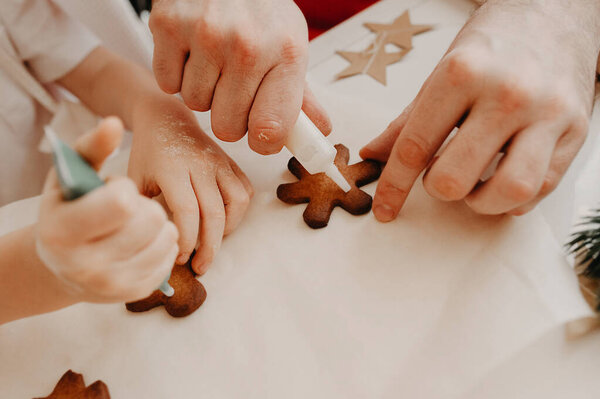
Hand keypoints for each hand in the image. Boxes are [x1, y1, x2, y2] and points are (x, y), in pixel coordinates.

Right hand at [36, 118, 178, 302]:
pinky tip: (144, 240)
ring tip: (137, 223)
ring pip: (168, 238)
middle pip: (153, 220)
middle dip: (147, 205)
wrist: (64, 264)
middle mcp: (87, 266)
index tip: (114, 189)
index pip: (123, 202)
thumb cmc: (70, 209)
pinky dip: (164, 243)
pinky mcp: (136, 293)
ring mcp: (114, 285)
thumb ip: (93, 147)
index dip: (124, 189)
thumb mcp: (72, 176)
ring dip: (160, 223)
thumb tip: (115, 124)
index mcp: (63, 232)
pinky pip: (171, 258)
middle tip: (129, 207)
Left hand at [128, 97, 252, 274]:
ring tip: (212, 241)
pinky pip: (245, 190)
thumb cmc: (147, 153)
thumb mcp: (135, 179)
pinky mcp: (231, 162)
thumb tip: (151, 247)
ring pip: (238, 202)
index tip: (179, 259)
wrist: (165, 118)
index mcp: (172, 169)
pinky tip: (222, 220)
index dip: (187, 240)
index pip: (187, 212)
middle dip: (209, 248)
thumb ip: (142, 210)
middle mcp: (200, 165)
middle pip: (215, 214)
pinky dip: (239, 211)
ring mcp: (219, 162)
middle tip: (201, 267)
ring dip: (228, 228)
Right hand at [149, 0, 330, 153]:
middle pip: (227, 127)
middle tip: (234, 89)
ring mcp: (206, 35)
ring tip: (213, 61)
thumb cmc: (261, 8)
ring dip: (202, 92)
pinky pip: (168, 83)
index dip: (263, 142)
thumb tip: (319, 131)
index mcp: (285, 54)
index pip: (271, 128)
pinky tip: (192, 52)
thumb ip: (301, 94)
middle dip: (229, 116)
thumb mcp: (289, 44)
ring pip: (195, 105)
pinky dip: (176, 75)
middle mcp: (248, 46)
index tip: (261, 136)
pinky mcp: (170, 25)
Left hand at [361, 0, 599, 219]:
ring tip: (475, 186)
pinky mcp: (576, 130)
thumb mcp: (441, 72)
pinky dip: (514, 198)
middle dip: (439, 189)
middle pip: (455, 178)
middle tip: (441, 176)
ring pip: (508, 191)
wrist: (555, 14)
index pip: (415, 147)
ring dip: (481, 202)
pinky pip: (542, 186)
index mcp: (461, 74)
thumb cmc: (493, 45)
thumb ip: (407, 121)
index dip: (394, 186)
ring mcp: (547, 113)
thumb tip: (372, 154)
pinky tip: (502, 180)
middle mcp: (507, 94)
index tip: (385, 210)